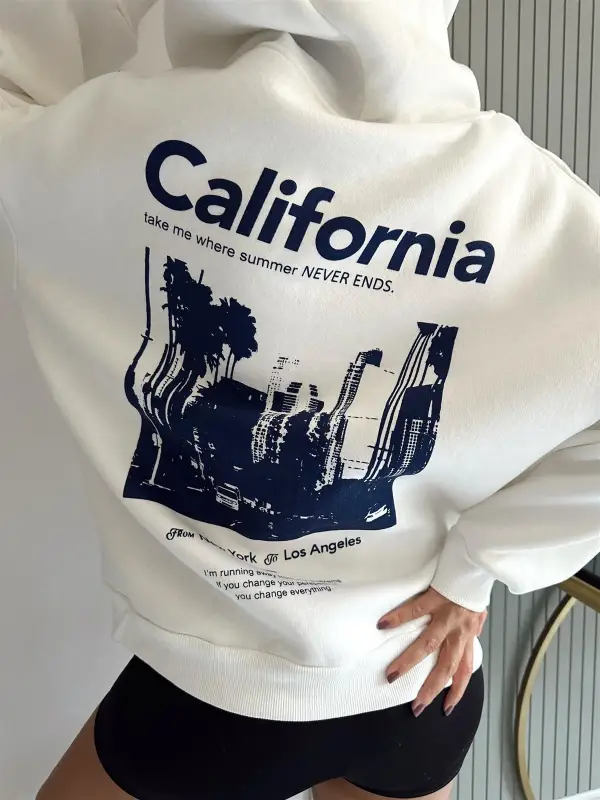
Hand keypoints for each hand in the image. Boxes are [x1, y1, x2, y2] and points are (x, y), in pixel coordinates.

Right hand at [377, 587, 486, 716]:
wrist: (478, 565)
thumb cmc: (473, 591)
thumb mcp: (476, 616)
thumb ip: (469, 630)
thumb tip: (467, 639)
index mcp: (467, 637)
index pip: (464, 671)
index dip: (457, 692)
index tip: (446, 709)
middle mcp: (458, 631)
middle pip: (445, 667)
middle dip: (430, 688)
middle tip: (415, 706)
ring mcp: (445, 616)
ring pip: (427, 645)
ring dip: (409, 662)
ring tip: (392, 675)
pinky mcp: (435, 598)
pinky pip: (414, 610)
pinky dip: (398, 617)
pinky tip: (383, 625)